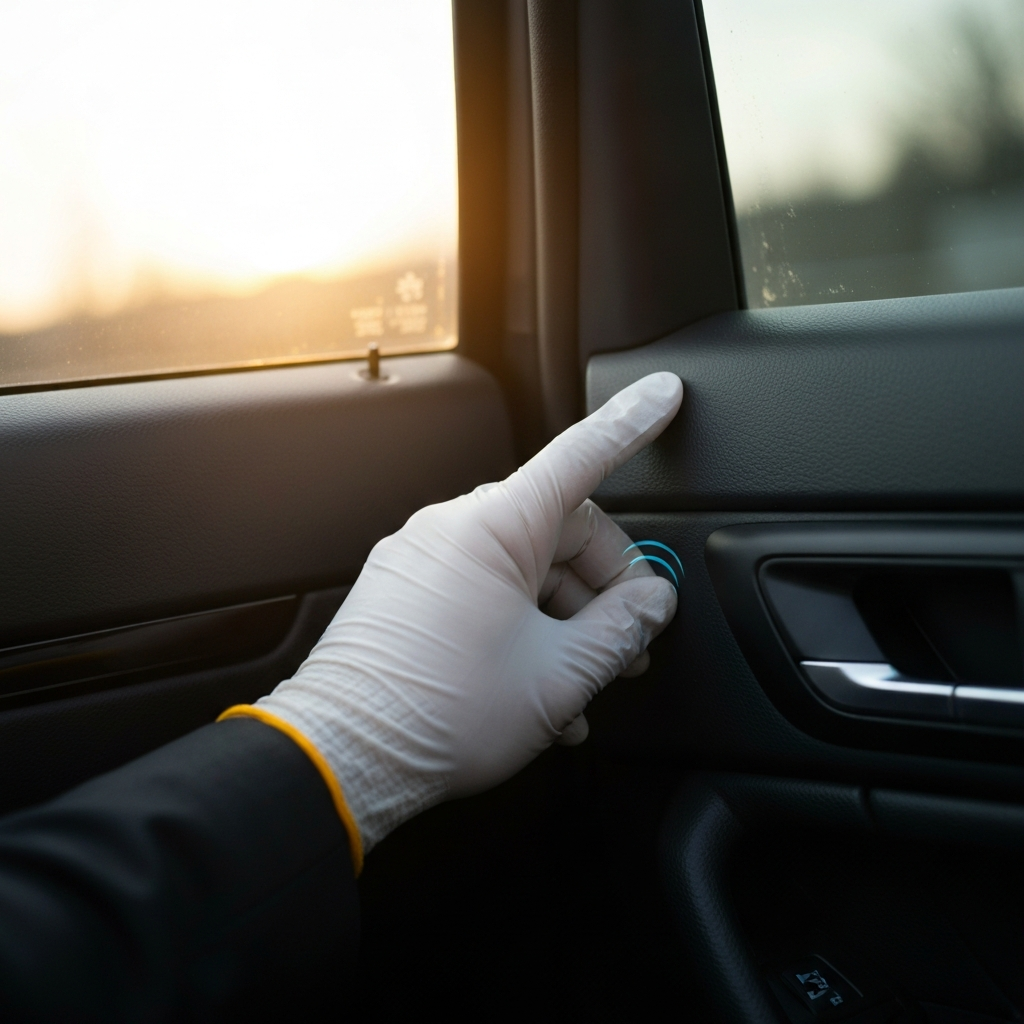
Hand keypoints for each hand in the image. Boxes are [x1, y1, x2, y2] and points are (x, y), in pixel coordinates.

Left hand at [256, 372, 683, 851]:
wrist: (346, 757)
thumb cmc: (437, 715)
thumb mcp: (558, 675)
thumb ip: (620, 629)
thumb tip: (651, 605)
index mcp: (492, 528)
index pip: (580, 457)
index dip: (631, 425)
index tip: (663, 395)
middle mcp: (452, 530)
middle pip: (558, 531)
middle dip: (605, 587)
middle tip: (630, 643)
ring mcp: (424, 561)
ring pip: (523, 571)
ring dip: (564, 623)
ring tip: (582, 687)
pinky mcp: (407, 594)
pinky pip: (484, 593)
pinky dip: (521, 630)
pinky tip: (540, 690)